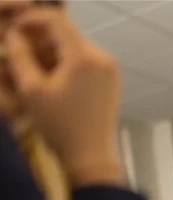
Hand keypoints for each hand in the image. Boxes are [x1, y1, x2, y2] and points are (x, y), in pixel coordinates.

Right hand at [4, 7, 122, 185]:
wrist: (91, 156)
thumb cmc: (60, 126)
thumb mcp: (32, 90)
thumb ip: (19, 55)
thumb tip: (14, 35)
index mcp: (85, 57)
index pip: (56, 20)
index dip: (30, 20)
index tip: (13, 32)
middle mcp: (103, 58)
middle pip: (65, 34)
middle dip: (39, 41)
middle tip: (18, 57)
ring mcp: (110, 70)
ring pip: (74, 48)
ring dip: (50, 54)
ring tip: (31, 73)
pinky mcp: (110, 81)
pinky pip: (84, 62)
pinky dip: (65, 65)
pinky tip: (50, 82)